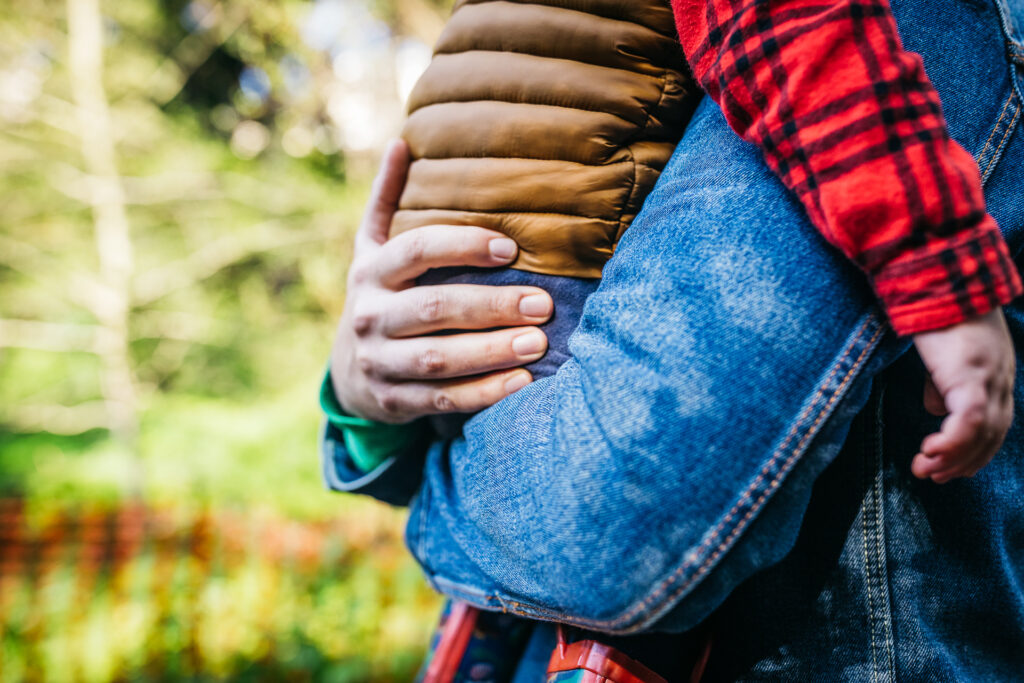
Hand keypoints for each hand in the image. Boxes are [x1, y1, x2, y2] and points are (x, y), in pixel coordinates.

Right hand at [329, 139, 552, 422]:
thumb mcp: (371, 249)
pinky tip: (522, 382)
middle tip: (543, 304)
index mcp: (370, 271)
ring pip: (439, 358)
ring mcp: (380, 362)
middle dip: (491, 306)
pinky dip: (483, 394)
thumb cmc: (379, 296)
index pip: (416, 251)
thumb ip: (388, 200)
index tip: (510, 249)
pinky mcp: (394, 401)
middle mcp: (370, 316)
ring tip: (539, 343)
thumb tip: (403, 143)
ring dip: (491, 351)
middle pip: (434, 307)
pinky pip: (442, 399)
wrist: (348, 371)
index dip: (462, 246)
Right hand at [911, 309, 1014, 483]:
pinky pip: (967, 423)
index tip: (953, 466)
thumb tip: (936, 406)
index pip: (996, 421)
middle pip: (993, 434)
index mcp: (996, 370)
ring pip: (981, 435)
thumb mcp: (943, 350)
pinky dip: (950, 444)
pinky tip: (928, 451)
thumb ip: (943, 379)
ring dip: (952, 459)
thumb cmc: (936, 309)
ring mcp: (988, 378)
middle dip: (965, 461)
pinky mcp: (970, 377)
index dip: (977, 448)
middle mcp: (1000, 378)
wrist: (940, 278)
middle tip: (937, 477)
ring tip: (925, 471)